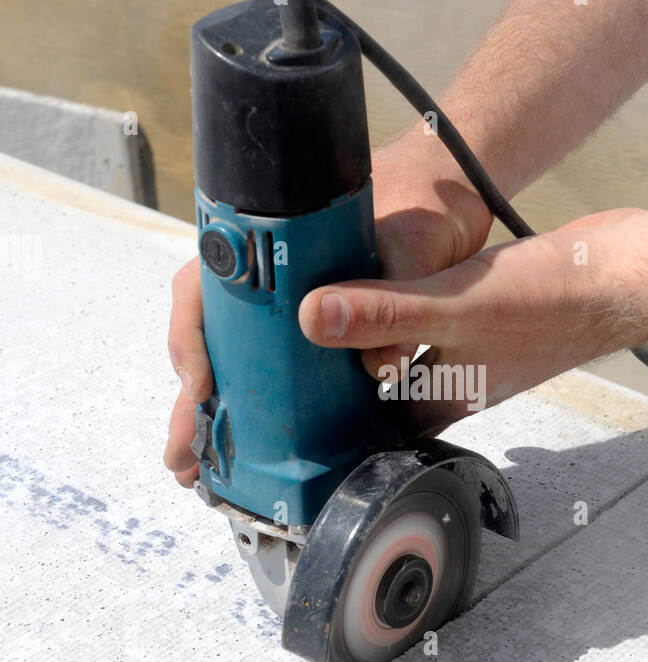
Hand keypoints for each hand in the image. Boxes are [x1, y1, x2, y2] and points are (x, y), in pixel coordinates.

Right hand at [163, 134, 494, 484]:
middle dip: (192, 400)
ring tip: (201, 466)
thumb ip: (396, 305)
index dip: (190, 339)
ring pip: (237, 361)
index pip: (201, 287)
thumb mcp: (412, 253)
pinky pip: (277, 372)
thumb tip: (379, 366)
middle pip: (210, 338)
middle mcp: (272, 278)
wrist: (451, 195)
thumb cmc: (422, 207)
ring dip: (219, 412)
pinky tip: (257, 447)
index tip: (200, 386)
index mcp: (272, 242)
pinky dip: (263, 408)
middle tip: (182, 457)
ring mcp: (292, 306)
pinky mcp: (318, 331)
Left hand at [298, 207, 647, 433]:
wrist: (625, 275)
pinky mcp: (495, 315)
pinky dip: (414, 303)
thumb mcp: (452, 305)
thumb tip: (313, 319)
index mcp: (446, 399)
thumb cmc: (553, 302)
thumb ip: (383, 314)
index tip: (288, 382)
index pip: (375, 417)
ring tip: (328, 303)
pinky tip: (393, 276)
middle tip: (294, 336)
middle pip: (391, 382)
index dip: (334, 403)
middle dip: (350, 363)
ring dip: (380, 330)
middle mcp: (461, 380)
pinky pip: (440, 317)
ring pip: (414, 347)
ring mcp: (480, 349)